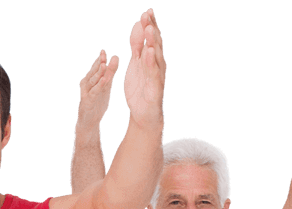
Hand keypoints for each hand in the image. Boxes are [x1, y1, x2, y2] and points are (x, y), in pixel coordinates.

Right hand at [77, 50, 119, 129]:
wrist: (90, 122)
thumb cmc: (97, 102)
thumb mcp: (106, 86)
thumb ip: (110, 73)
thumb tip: (116, 57)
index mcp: (91, 79)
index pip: (96, 67)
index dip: (99, 59)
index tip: (103, 51)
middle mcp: (87, 84)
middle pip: (93, 72)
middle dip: (98, 63)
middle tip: (103, 54)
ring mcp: (86, 93)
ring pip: (93, 81)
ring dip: (98, 73)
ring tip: (104, 65)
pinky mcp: (88, 102)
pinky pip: (94, 92)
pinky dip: (99, 86)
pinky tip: (104, 80)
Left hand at [122, 8, 165, 125]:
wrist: (141, 114)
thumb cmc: (139, 89)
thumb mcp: (134, 64)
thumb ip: (136, 46)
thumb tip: (137, 25)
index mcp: (151, 58)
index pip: (151, 38)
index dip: (149, 25)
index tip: (146, 11)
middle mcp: (157, 64)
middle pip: (155, 43)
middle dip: (151, 29)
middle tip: (147, 14)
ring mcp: (157, 75)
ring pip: (156, 56)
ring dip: (153, 42)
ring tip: (148, 29)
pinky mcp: (155, 88)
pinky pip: (153, 73)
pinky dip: (151, 62)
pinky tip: (149, 52)